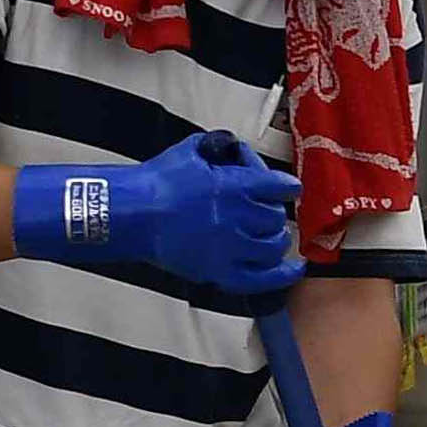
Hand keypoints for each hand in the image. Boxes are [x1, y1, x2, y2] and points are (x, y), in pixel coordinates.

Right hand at [19, 133, 299, 293]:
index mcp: (233, 186)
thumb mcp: (190, 151)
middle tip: (266, 212)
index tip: (290, 189)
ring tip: (272, 237)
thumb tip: (231, 147)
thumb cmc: (155, 182)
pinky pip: (260, 279)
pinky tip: (295, 269)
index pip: (278, 186)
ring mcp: (229, 248)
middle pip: (275, 218)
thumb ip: (217, 147)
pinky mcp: (218, 272)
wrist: (131, 214)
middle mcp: (236, 217)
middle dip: (273, 213)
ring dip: (276, 240)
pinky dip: (282, 275)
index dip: (287, 187)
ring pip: (272, 247)